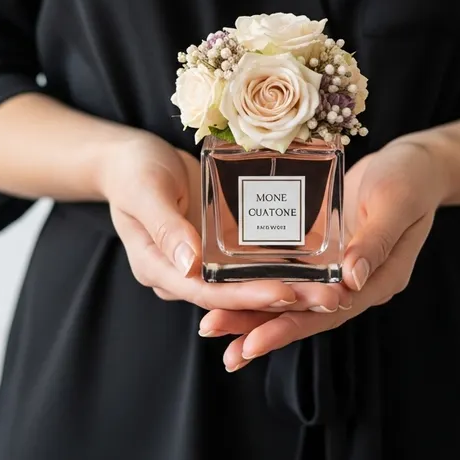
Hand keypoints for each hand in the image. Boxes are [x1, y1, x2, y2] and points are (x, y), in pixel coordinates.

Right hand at [98, 133, 347, 312]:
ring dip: (286, 289)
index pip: (206, 293)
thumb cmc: (132, 170)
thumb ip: (166, 227)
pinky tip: (312, 266)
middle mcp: (181, 273)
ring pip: (245, 285)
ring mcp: (201, 263)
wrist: (130, 158)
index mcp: (158, 268)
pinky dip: (277, 267)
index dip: (245, 297)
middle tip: (327, 299)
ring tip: (330, 290)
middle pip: (233, 297)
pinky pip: (247, 263)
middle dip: (279, 300)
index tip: (285, 293)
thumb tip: (191, 265)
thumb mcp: (145, 191)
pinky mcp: (216, 247)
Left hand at [198, 139, 449, 370]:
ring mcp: (339, 268)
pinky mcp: (325, 250)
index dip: (289, 327)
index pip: (329, 313)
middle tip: (214, 333)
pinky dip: (264, 281)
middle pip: (303, 313)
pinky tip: (231, 285)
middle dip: (258, 326)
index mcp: (378, 279)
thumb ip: (375, 241)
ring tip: (213, 325)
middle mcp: (356, 283)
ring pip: (293, 297)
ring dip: (254, 310)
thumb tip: (351, 281)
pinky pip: (291, 272)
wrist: (415, 163)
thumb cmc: (410, 179)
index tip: (252, 342)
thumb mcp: (395, 203)